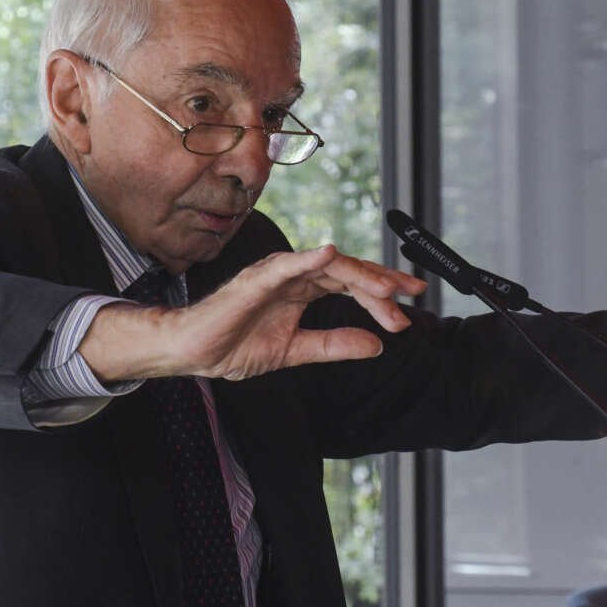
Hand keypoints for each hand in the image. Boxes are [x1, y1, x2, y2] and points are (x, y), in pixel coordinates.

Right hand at [80, 245, 426, 381]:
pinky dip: (309, 258)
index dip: (382, 292)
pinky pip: (286, 265)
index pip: (352, 284)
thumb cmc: (235, 344)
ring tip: (387, 290)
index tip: (411, 303)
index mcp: (304, 290)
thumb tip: (375, 345)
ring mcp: (276, 274)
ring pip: (327, 266)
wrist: (195, 351)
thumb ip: (334, 345)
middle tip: (411, 295)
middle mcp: (295, 276)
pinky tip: (331, 255)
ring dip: (359, 276)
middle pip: (348, 272)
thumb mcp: (296, 350)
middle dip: (382, 283)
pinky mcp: (256, 280)